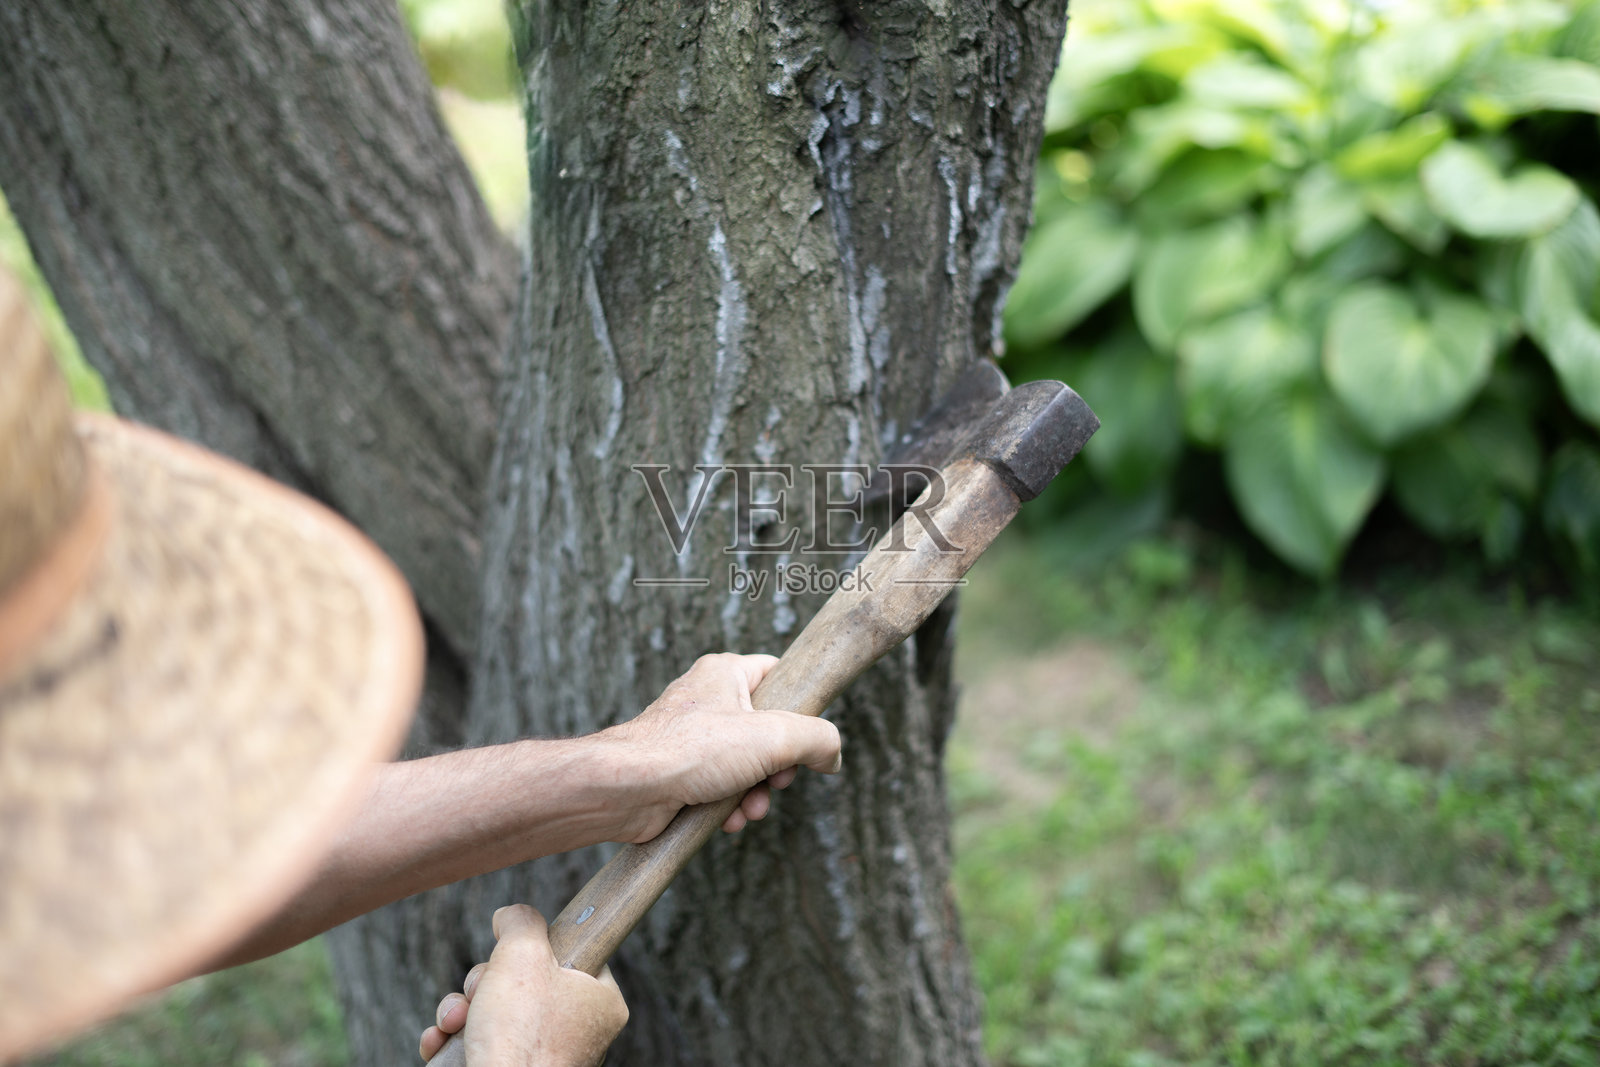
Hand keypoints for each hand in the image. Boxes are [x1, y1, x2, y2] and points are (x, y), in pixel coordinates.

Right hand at [419, 905, 625, 1065]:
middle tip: (479, 991)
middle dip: (484, 982)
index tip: (515, 955)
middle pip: (524, 981)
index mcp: (600, 1000)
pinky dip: (455, 1039)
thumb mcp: (522, 953)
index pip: (569, 953)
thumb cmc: (521, 1034)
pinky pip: (482, 1044)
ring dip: (462, 1010)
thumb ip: (521, 921)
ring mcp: (545, 1056)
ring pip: (496, 1011)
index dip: (532, 949)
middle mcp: (578, 1031)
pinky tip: (439, 1041)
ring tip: (454, 1021)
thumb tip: (511, 917)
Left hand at [608, 653, 842, 840]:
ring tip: (749, 808)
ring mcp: (691, 736)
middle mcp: (707, 699)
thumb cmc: (688, 751)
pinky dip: (729, 804)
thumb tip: (833, 756)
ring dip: (756, 792)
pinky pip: (720, 785)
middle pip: (768, 729)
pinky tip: (727, 819)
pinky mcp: (680, 770)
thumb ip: (817, 739)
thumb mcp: (772, 737)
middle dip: (778, 767)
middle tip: (776, 782)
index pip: (778, 675)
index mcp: (726, 672)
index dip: (799, 708)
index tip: (805, 738)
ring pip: (746, 763)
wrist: (626, 790)